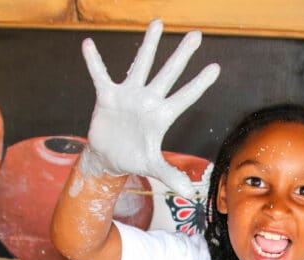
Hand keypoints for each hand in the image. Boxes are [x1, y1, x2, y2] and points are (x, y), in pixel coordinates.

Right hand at [80, 19, 219, 196]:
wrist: (109, 158)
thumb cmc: (134, 159)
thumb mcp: (153, 168)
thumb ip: (170, 175)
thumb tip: (189, 193)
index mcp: (162, 116)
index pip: (185, 97)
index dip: (199, 84)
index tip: (215, 68)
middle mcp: (149, 101)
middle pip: (168, 73)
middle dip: (182, 55)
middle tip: (196, 35)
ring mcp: (129, 96)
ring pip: (141, 65)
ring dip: (149, 45)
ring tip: (158, 22)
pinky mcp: (108, 97)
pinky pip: (100, 76)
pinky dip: (94, 62)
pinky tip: (88, 45)